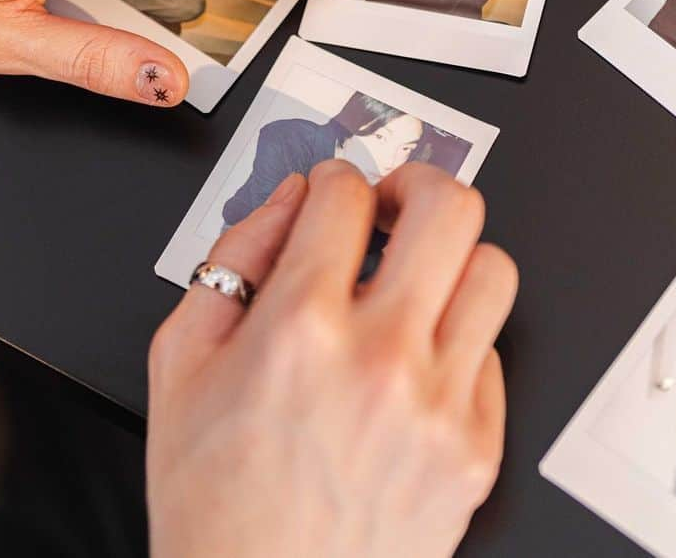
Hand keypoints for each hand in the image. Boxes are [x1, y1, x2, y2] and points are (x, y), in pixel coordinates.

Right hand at [147, 162, 516, 557]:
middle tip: (392, 208)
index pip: (346, 193)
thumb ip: (234, 256)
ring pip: (493, 271)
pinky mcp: (476, 451)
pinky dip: (458, 339)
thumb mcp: (181, 359)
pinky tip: (416, 361)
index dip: (335, 178)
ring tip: (415, 279)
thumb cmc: (214, 497)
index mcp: (300, 326)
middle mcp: (382, 357)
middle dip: (416, 185)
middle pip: (450, 208)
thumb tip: (290, 200)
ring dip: (451, 258)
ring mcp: (440, 406)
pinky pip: (494, 354)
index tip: (332, 192)